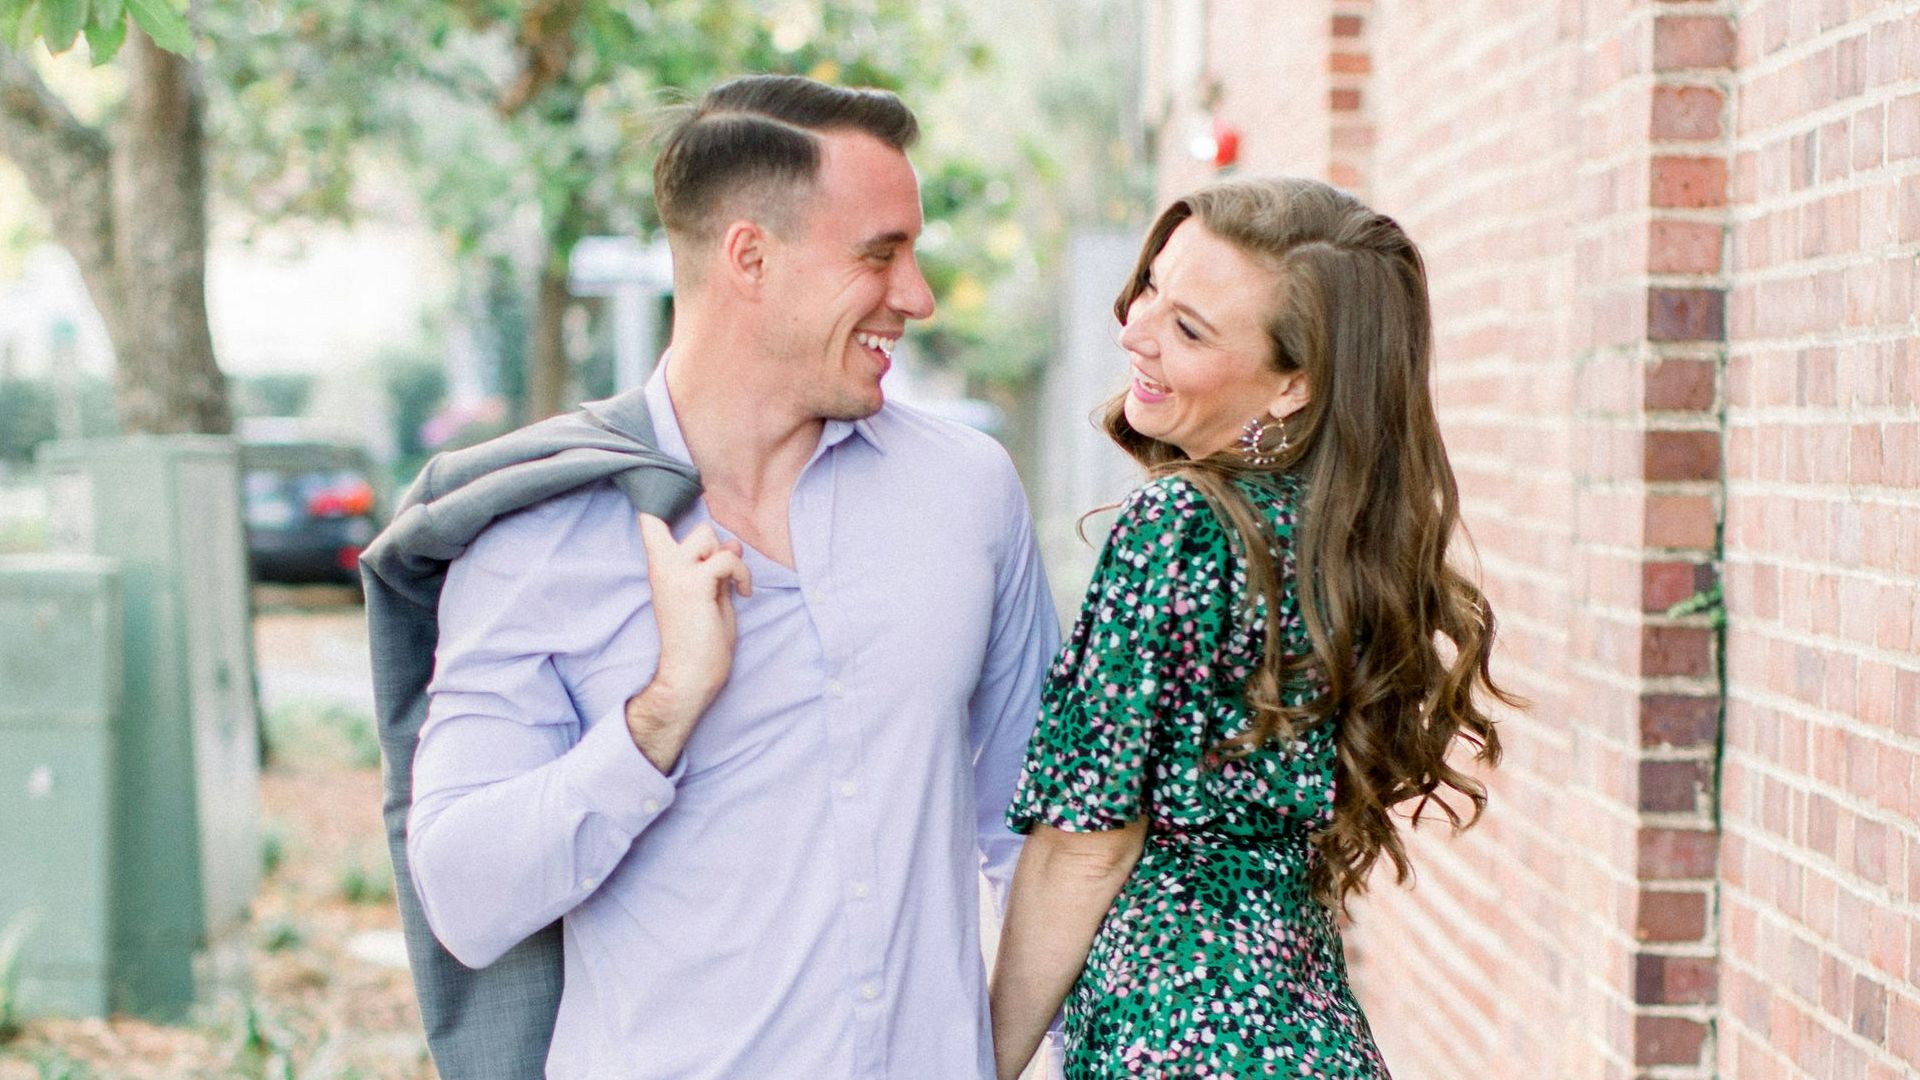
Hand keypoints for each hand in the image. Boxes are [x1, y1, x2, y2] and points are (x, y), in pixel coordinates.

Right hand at [625, 513, 751, 770]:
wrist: (689, 675)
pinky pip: (728, 559)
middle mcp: (664, 566)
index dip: (662, 500)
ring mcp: (677, 573)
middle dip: (718, 549)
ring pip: (710, 536)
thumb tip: (732, 542)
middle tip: (723, 580)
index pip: (650, 520)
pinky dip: (742, 575)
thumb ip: (715, 568)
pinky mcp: (696, 583)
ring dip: (729, 560)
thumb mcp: (707, 596)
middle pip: (698, 529)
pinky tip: (742, 595)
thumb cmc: (698, 642)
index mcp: (660, 568)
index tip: (679, 489)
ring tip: (732, 587)